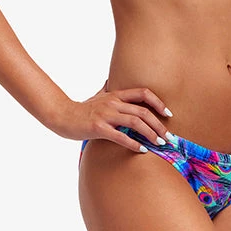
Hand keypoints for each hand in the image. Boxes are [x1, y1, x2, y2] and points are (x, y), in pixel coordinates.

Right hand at [48, 78, 173, 152]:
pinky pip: (120, 136)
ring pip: (135, 122)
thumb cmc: (81, 108)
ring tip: (160, 143)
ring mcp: (106, 114)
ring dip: (150, 133)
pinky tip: (142, 150)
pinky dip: (134, 143)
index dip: (158, 103)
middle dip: (159, 124)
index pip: (143, 93)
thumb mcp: (97, 95)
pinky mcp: (98, 128)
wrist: (62, 115)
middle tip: (169, 137)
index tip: (168, 114)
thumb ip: (107, 88)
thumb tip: (112, 80)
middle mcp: (113, 102)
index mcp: (115, 94)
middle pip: (143, 110)